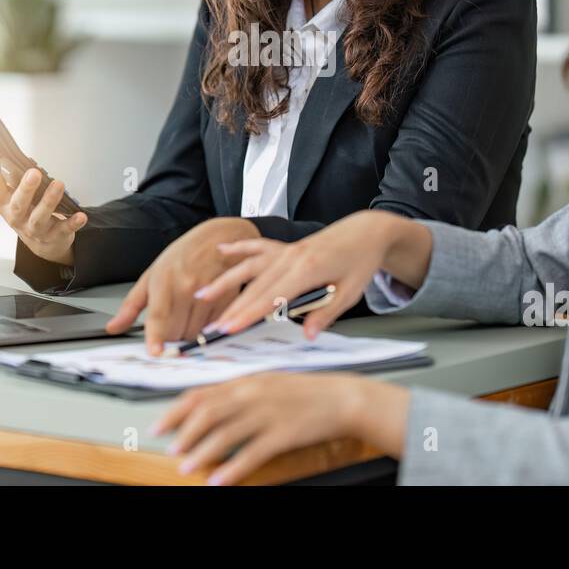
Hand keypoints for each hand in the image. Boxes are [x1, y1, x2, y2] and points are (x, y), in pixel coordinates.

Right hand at [0, 144, 84, 263]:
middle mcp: (17, 217)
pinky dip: (72, 223)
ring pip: (41, 216)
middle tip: (33, 172)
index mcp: (3, 204)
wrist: (42, 244)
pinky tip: (81, 216)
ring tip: (59, 184)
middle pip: (19, 204)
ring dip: (50, 201)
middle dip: (25, 189)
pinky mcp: (56, 234)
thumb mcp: (4, 192)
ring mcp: (36, 228)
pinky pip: (64, 229)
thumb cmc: (21, 211)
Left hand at [105, 217, 261, 353]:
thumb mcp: (152, 274)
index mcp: (164, 279)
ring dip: (187, 332)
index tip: (155, 351)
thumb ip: (131, 305)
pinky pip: (210, 328)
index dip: (156, 336)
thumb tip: (113, 327)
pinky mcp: (225, 300)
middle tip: (170, 322)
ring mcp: (207, 293)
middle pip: (175, 331)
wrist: (219, 239)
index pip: (159, 314)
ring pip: (193, 333)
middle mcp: (186, 286)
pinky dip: (204, 328)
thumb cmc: (184, 256)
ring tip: (187, 313)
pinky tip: (202, 312)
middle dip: (169, 335)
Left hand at [150, 373, 408, 484]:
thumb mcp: (268, 383)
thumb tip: (210, 406)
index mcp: (246, 380)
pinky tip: (218, 480)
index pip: (202, 393)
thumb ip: (239, 392)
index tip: (160, 425)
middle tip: (170, 448)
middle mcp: (252, 393)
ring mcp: (267, 412)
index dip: (176, 411)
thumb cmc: (306, 392)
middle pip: (207, 412)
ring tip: (186, 467)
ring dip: (201, 452)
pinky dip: (231, 469)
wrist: (342, 397)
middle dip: (183, 432)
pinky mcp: (283, 433)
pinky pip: (251, 454)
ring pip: (225, 433)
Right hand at [202, 210, 429, 338]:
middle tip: (212, 328)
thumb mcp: (350, 292)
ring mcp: (287, 249)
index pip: (272, 297)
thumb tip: (307, 336)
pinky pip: (258, 246)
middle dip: (232, 308)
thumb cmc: (360, 262)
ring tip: (202, 295)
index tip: (230, 328)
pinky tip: (221, 251)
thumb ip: (326, 314)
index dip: (249, 314)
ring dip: (226, 282)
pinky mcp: (286, 246)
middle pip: (255, 287)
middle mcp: (292, 257)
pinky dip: (239, 248)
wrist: (366, 232)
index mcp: (308, 269)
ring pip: (250, 269)